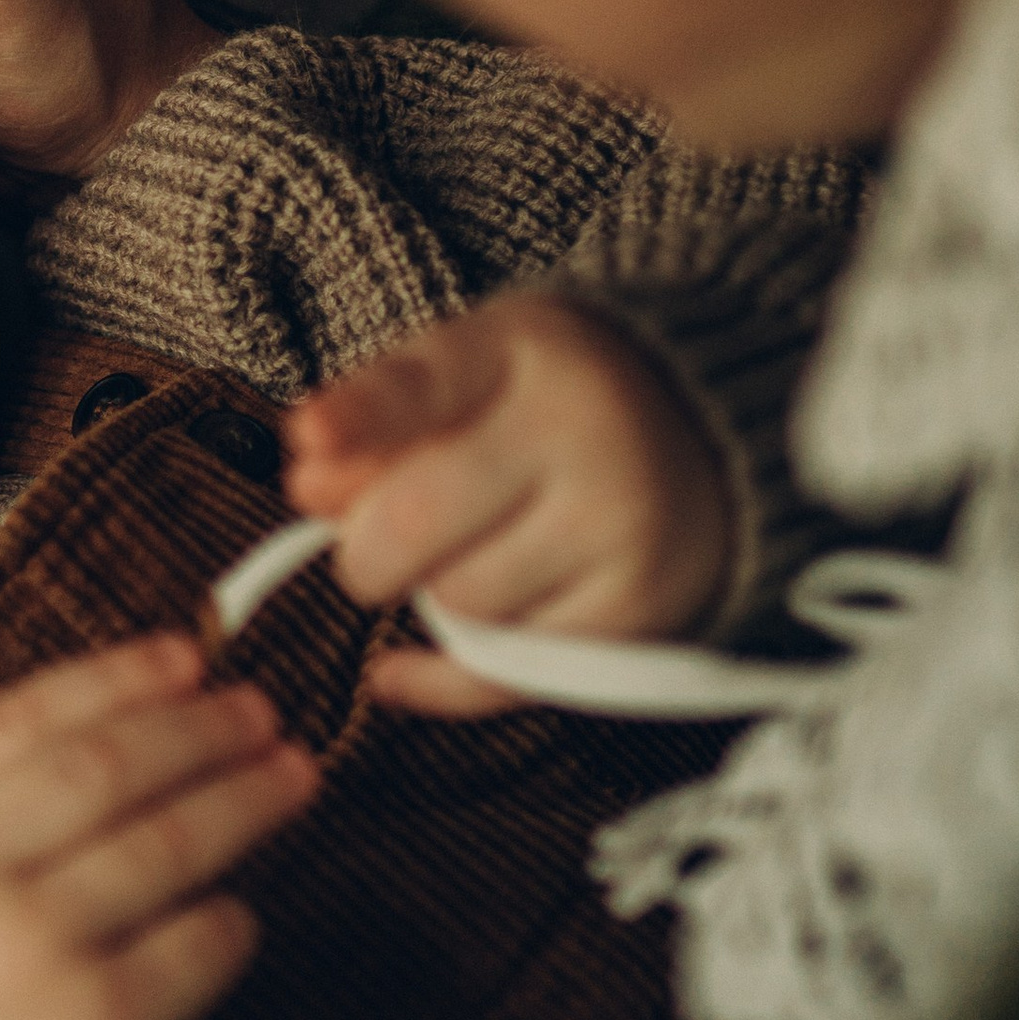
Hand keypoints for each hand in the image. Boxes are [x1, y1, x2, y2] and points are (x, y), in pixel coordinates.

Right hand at [0, 636, 316, 1019]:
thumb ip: (4, 790)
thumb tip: (160, 687)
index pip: (27, 720)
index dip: (117, 678)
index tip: (187, 655)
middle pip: (106, 770)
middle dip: (196, 730)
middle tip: (260, 711)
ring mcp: (29, 955)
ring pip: (166, 845)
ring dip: (244, 800)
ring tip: (293, 776)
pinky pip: (198, 942)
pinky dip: (230, 920)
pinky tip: (236, 910)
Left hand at [284, 295, 731, 716]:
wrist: (708, 443)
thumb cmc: (546, 410)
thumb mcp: (467, 380)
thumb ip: (376, 425)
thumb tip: (310, 488)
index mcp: (521, 349)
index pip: (426, 384)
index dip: (361, 415)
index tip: (311, 436)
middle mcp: (581, 428)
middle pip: (415, 523)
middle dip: (367, 551)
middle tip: (378, 545)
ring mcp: (619, 521)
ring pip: (458, 602)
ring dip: (437, 594)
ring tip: (475, 556)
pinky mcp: (639, 607)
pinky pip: (502, 670)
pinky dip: (455, 666)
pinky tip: (424, 655)